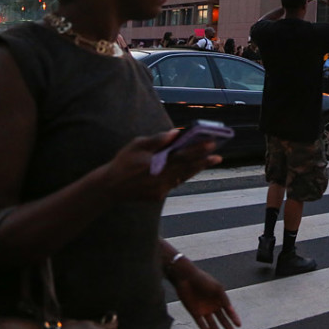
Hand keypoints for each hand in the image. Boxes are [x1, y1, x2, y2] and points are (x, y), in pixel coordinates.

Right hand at [101, 130, 220, 202]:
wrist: (110, 187)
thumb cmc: (124, 162)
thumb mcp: (137, 145)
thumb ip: (157, 140)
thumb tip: (175, 133)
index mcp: (157, 162)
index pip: (182, 154)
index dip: (198, 149)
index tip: (211, 144)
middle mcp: (161, 177)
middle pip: (187, 167)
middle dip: (203, 160)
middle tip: (218, 156)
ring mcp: (161, 188)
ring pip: (184, 176)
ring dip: (197, 168)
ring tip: (211, 161)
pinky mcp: (159, 195)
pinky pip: (175, 183)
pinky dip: (184, 175)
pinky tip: (192, 169)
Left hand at [172, 260, 240, 328]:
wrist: (186, 278)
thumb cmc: (203, 280)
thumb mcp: (217, 288)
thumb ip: (225, 299)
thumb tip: (231, 310)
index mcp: (220, 299)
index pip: (229, 311)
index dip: (234, 318)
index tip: (239, 325)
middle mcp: (213, 306)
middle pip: (222, 319)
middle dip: (228, 327)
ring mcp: (204, 310)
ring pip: (212, 324)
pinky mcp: (195, 313)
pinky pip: (201, 324)